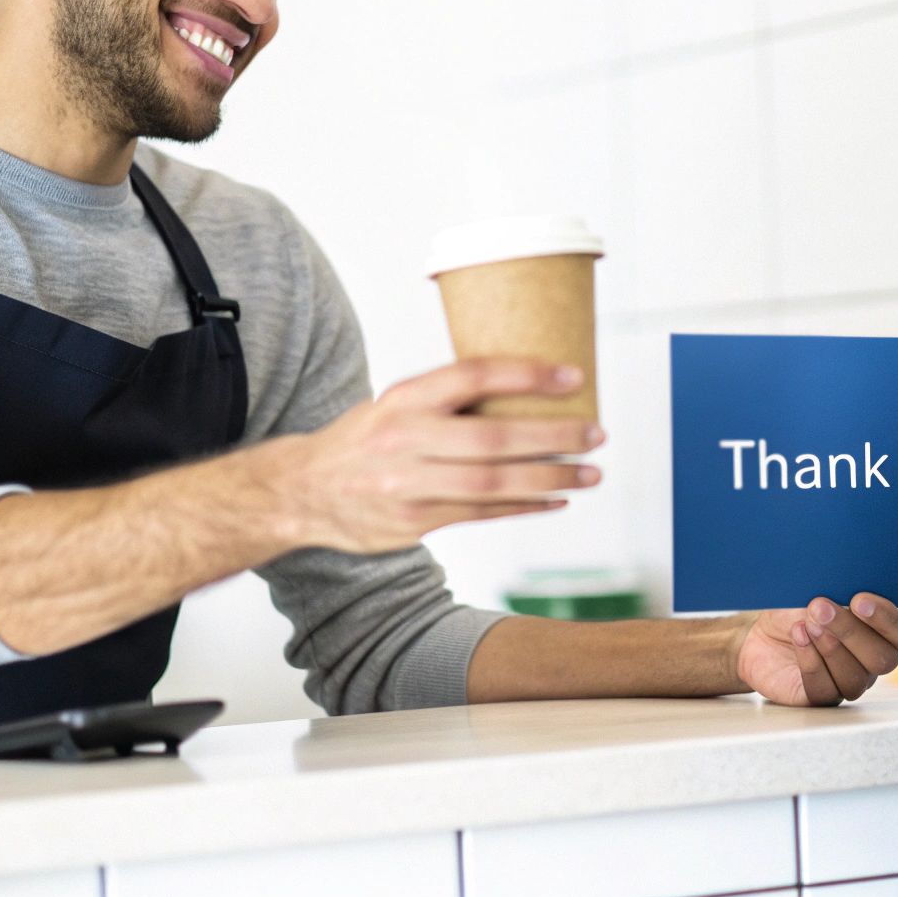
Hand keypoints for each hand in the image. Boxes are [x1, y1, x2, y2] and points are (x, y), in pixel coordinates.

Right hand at [269, 358, 604, 553]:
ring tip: (590, 473)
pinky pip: (482, 514)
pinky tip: (557, 500)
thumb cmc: (363, 441)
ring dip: (550, 479)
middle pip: (494, 438)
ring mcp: (409, 485)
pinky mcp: (415, 522)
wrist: (302, 491)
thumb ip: (447, 401)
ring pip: (494, 483)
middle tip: (595, 433)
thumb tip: (525, 390)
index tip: (572, 376)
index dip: (527, 374)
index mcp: (403, 399)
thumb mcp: (394, 404)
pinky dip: (525, 507)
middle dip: (554, 437)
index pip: (472, 376)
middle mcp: (405, 439)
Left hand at [732, 593, 897, 705]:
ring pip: (856, 678)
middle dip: (851, 631)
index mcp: (883, 632)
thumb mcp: (821, 590)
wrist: (761, 632)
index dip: (890, 621)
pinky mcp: (821, 697)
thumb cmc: (797, 608)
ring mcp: (849, 682)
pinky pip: (826, 690)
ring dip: (830, 647)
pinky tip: (799, 638)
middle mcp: (872, 661)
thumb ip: (843, 589)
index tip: (859, 600)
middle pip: (884, 659)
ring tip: (806, 624)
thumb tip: (850, 582)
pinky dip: (811, 662)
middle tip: (820, 606)